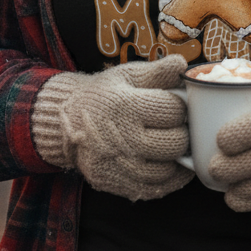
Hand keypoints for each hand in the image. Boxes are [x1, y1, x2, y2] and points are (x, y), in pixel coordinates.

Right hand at [31, 56, 190, 200]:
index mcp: (125, 106)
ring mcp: (118, 165)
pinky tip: (170, 163)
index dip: (181, 106)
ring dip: (176, 157)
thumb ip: (157, 71)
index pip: (174, 110)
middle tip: (177, 125)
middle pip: (175, 143)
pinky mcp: (116, 184)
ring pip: (168, 169)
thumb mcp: (127, 75)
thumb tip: (182, 63)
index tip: (175, 104)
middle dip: (182, 131)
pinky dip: (169, 178)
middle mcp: (122, 139)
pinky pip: (155, 188)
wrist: (68, 121)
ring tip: (172, 142)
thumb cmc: (105, 94)